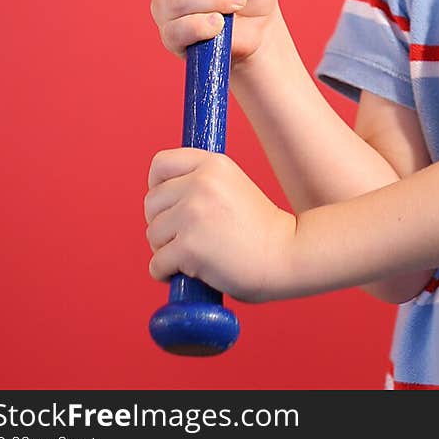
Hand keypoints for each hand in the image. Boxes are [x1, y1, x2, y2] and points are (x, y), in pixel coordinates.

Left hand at [145, 148, 298, 302]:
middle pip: (151, 203)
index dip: (157, 186)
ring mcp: (193, 214)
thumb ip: (201, 183)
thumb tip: (159, 196)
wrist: (287, 254)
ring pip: (152, 234)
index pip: (160, 164)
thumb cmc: (260, 229)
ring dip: (165, 251)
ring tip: (193, 256)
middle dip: (162, 224)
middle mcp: (200, 183)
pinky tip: (189, 274)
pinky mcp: (189, 247)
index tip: (167, 205)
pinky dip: (166, 274)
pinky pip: (157, 264)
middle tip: (185, 238)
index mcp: (213, 164)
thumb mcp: (233, 186)